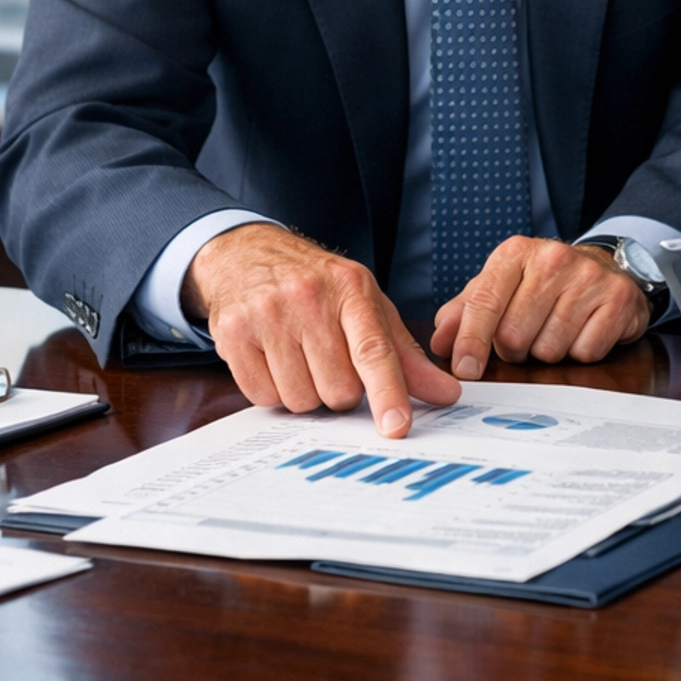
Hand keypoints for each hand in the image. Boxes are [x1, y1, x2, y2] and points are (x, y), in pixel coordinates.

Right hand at [181, 223, 458, 435]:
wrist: (248, 254)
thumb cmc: (318, 286)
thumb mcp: (367, 306)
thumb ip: (405, 355)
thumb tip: (448, 394)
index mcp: (351, 290)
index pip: (373, 350)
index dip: (387, 392)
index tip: (396, 427)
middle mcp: (308, 298)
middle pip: (337, 389)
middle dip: (340, 391)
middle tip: (331, 362)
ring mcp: (266, 315)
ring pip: (300, 400)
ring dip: (306, 393)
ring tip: (301, 357)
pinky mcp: (232, 334)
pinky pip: (262, 397)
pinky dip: (273, 390)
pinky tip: (274, 359)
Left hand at [431, 236, 650, 379]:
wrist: (603, 266)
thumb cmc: (543, 283)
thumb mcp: (501, 287)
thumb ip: (466, 311)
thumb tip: (440, 341)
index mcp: (515, 253)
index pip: (484, 302)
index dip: (471, 341)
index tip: (465, 369)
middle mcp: (552, 259)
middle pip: (514, 335)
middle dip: (515, 349)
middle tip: (526, 336)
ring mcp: (588, 277)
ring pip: (550, 348)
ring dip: (548, 351)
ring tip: (555, 330)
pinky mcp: (617, 298)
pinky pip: (586, 351)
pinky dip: (580, 352)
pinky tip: (582, 331)